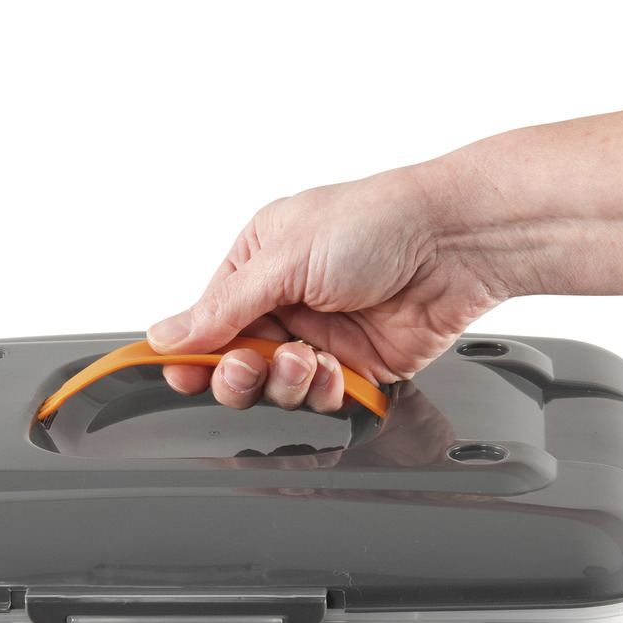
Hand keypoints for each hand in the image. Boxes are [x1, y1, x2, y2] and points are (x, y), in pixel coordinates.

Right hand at [147, 168, 506, 411]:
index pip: (207, 321)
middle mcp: (287, 301)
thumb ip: (225, 306)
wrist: (454, 243)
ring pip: (278, 389)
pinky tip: (338, 367)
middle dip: (238, 373)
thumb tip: (168, 334)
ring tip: (307, 356)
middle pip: (236, 364)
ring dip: (286, 380)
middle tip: (249, 366)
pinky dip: (327, 391)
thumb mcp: (285, 256)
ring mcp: (324, 336)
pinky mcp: (360, 367)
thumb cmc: (378, 222)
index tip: (181, 373)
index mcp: (259, 264)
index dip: (191, 352)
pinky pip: (324, 399)